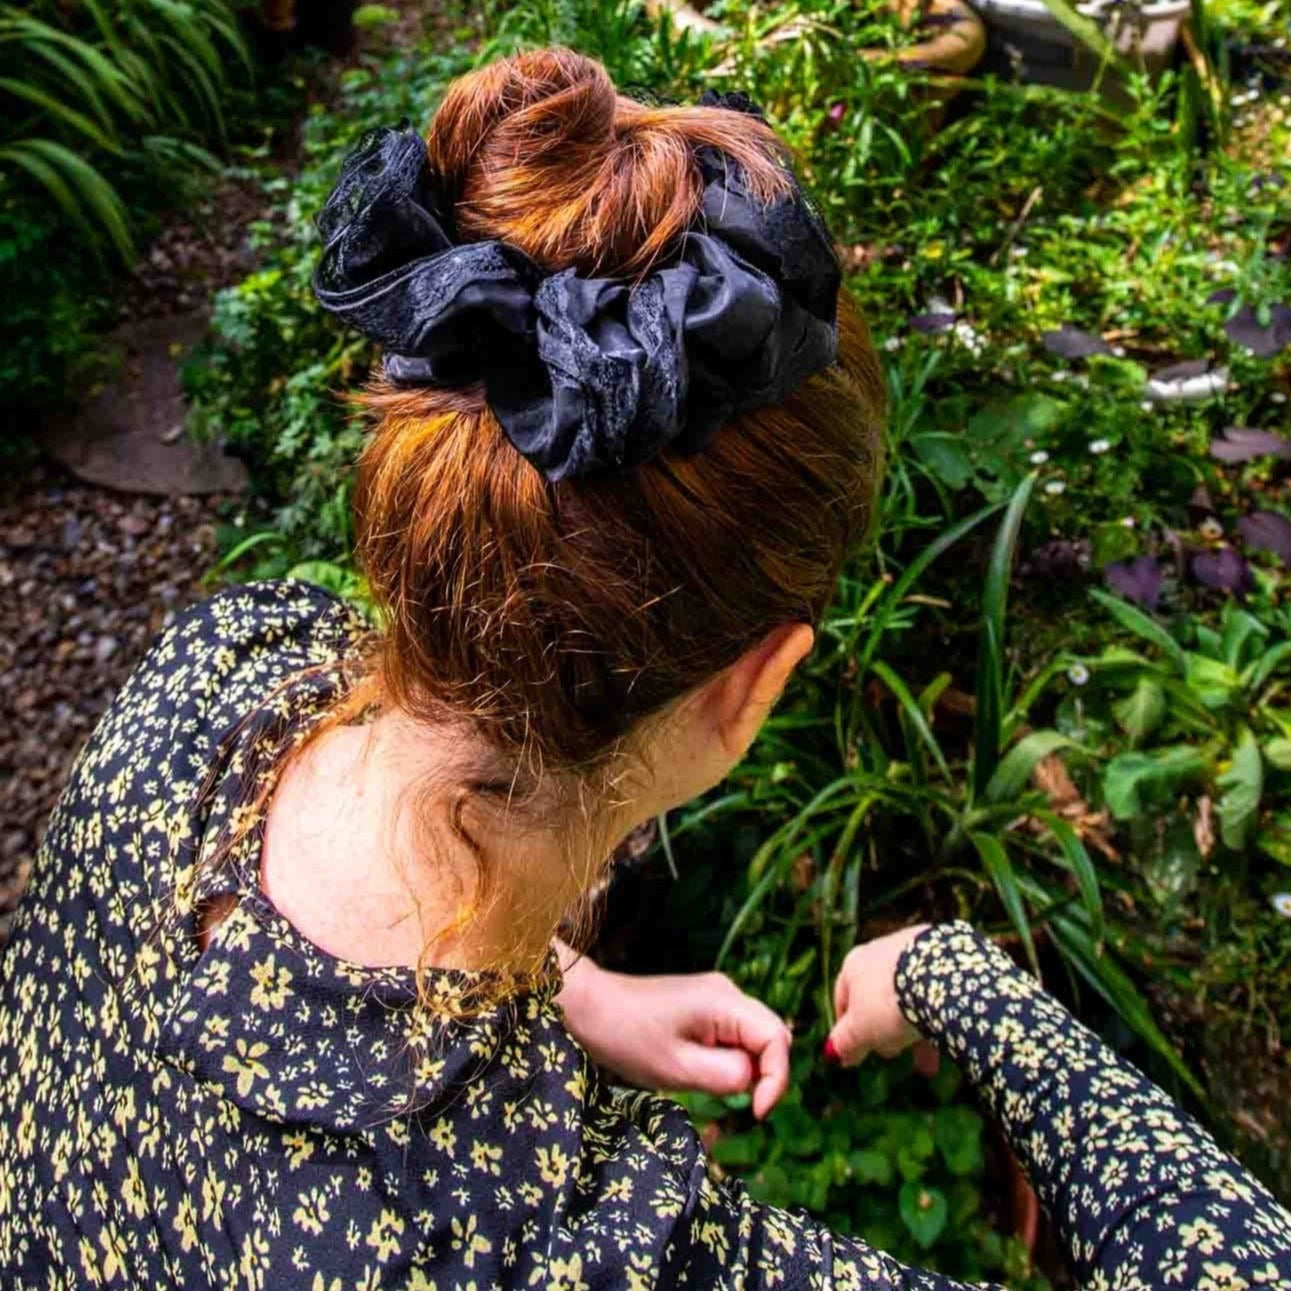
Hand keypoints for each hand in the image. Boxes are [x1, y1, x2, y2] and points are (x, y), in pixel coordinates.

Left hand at [558, 955, 791, 1118]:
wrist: (590, 1008)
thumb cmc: (628, 1038)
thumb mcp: (678, 1068)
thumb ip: (727, 1076)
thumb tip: (755, 1079)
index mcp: (725, 1001)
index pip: (778, 1038)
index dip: (776, 1079)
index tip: (755, 1113)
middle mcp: (728, 992)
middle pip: (773, 1035)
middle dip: (765, 1074)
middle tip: (740, 1105)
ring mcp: (718, 996)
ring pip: (755, 1037)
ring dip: (747, 1067)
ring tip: (711, 1083)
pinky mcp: (705, 1005)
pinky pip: (735, 1034)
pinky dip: (731, 1058)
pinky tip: (702, 1069)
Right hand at [825, 924, 929, 1066]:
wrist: (939, 977)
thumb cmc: (889, 1004)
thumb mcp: (860, 1031)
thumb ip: (844, 1042)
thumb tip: (832, 1053)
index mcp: (853, 965)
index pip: (843, 998)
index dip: (848, 1028)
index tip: (858, 1051)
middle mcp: (879, 951)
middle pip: (877, 1000)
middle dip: (886, 1033)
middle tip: (895, 1055)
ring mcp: (911, 951)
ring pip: (908, 998)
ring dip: (913, 1031)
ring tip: (927, 1063)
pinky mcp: (943, 955)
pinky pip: (932, 993)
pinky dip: (935, 1017)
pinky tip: (944, 1039)